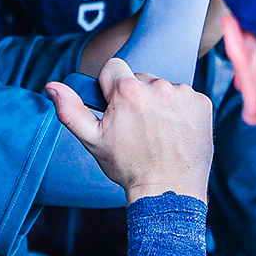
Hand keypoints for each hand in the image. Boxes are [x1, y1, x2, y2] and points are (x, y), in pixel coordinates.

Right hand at [46, 56, 213, 201]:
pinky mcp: (202, 103)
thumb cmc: (129, 166)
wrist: (169, 188)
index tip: (115, 108)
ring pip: (163, 87)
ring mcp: (183, 94)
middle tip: (137, 125)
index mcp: (128, 90)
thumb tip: (52, 86)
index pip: (114, 67)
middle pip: (140, 78)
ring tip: (158, 131)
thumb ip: (71, 110)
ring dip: (159, 102)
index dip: (110, 88)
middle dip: (136, 96)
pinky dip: (180, 109)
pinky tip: (176, 131)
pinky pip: (185, 97)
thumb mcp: (92, 140)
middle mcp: (158, 86)